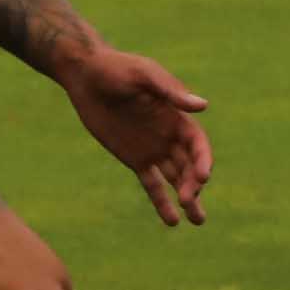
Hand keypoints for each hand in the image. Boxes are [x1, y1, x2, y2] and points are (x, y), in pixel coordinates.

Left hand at [67, 46, 213, 224]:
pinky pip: (152, 184)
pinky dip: (162, 202)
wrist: (86, 74)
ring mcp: (153, 148)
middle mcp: (169, 135)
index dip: (203, 160)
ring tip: (196, 220)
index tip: (203, 177)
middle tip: (189, 200)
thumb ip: (170, 91)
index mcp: (176, 115)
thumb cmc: (116, 68)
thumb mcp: (143, 75)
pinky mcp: (134, 159)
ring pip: (176, 178)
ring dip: (188, 198)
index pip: (198, 143)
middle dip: (193, 184)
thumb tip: (202, 105)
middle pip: (189, 165)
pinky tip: (172, 221)